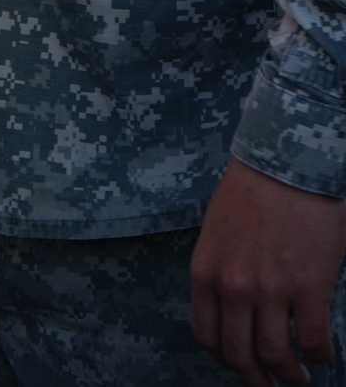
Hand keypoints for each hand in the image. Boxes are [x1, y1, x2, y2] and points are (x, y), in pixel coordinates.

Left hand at [190, 158, 345, 385]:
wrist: (285, 165)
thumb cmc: (252, 191)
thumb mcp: (216, 231)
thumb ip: (219, 269)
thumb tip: (228, 305)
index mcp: (206, 272)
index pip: (207, 335)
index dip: (223, 358)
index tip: (237, 364)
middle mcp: (234, 287)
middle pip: (239, 355)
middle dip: (255, 380)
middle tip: (269, 386)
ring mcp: (271, 290)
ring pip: (276, 356)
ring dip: (289, 376)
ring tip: (299, 378)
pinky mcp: (309, 288)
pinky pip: (314, 340)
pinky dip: (319, 355)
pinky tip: (321, 353)